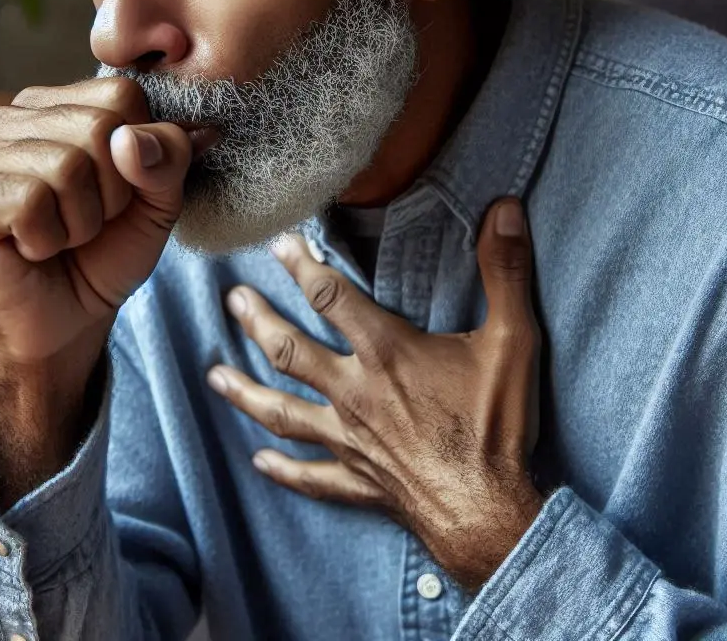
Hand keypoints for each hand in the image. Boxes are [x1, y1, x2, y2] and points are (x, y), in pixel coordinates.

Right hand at [0, 79, 192, 368]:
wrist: (65, 322)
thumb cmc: (106, 253)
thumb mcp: (158, 202)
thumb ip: (166, 157)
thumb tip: (134, 138)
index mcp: (59, 104)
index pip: (123, 95)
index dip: (139, 154)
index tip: (119, 191)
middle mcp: (11, 115)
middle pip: (99, 129)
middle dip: (111, 195)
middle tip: (85, 223)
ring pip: (65, 166)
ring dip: (79, 223)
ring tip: (58, 236)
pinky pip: (29, 201)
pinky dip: (45, 239)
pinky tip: (29, 248)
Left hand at [207, 197, 544, 590]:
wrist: (492, 514)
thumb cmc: (497, 426)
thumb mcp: (511, 340)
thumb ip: (504, 271)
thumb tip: (504, 211)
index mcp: (386, 353)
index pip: (331, 296)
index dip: (302, 265)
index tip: (278, 243)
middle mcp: (354, 393)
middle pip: (291, 350)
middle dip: (258, 321)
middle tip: (231, 299)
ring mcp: (348, 440)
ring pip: (282, 412)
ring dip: (246, 391)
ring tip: (215, 376)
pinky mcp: (355, 481)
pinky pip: (309, 475)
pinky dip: (282, 469)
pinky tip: (259, 461)